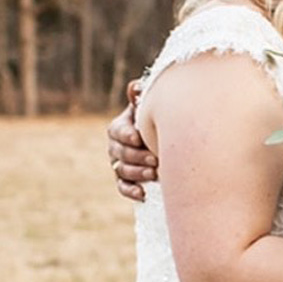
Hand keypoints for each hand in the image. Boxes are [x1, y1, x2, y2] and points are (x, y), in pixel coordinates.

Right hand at [107, 80, 156, 201]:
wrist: (166, 141)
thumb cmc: (156, 122)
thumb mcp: (150, 109)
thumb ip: (142, 99)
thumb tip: (136, 87)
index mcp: (120, 127)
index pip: (117, 131)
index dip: (126, 134)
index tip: (138, 138)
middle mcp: (116, 146)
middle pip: (119, 152)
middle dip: (136, 156)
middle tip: (154, 159)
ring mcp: (119, 164)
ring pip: (121, 170)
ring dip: (136, 173)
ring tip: (153, 174)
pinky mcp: (125, 180)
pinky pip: (122, 187)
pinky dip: (130, 191)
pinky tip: (143, 194)